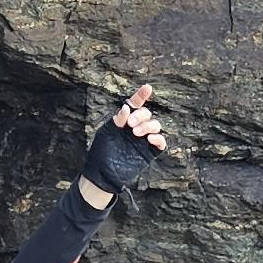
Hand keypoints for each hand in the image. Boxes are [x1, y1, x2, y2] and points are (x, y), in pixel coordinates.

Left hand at [78, 81, 167, 208]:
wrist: (103, 174)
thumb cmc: (102, 152)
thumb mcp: (106, 132)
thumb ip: (117, 120)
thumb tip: (127, 108)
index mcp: (125, 120)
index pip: (135, 104)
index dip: (141, 95)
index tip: (147, 88)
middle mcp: (136, 127)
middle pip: (146, 113)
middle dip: (140, 115)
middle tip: (130, 125)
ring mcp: (144, 139)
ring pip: (155, 125)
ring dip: (148, 126)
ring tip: (136, 133)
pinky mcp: (149, 152)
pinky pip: (160, 142)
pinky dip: (158, 138)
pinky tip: (150, 139)